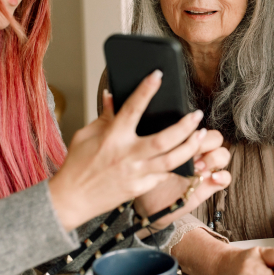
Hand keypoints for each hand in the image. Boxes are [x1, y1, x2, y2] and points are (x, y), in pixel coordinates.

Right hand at [48, 70, 205, 230]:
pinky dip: (176, 166)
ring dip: (191, 146)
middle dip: (185, 126)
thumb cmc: (77, 166)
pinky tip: (186, 157)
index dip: (146, 90)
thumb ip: (105, 116)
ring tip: (201, 135)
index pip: (132, 108)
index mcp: (113, 138)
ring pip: (172, 160)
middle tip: (197, 115)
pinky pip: (164, 176)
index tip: (158, 75)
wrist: (72, 199)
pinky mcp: (140, 188)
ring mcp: (136, 174)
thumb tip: (112, 96)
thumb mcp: (86, 135)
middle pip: (165, 139)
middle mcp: (127, 155)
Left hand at [133, 128, 231, 229]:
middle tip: (191, 154)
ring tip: (198, 168)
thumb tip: (162, 128)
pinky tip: (212, 178)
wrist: (149, 205)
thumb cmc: (148, 178)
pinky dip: (223, 176)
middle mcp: (198, 154)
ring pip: (223, 154)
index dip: (194, 131)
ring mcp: (205, 169)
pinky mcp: (210, 186)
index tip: (182, 138)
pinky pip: (226, 178)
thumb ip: (159, 144)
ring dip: (214, 158)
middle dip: (206, 143)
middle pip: (215, 138)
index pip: (199, 127)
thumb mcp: (149, 158)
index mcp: (185, 143)